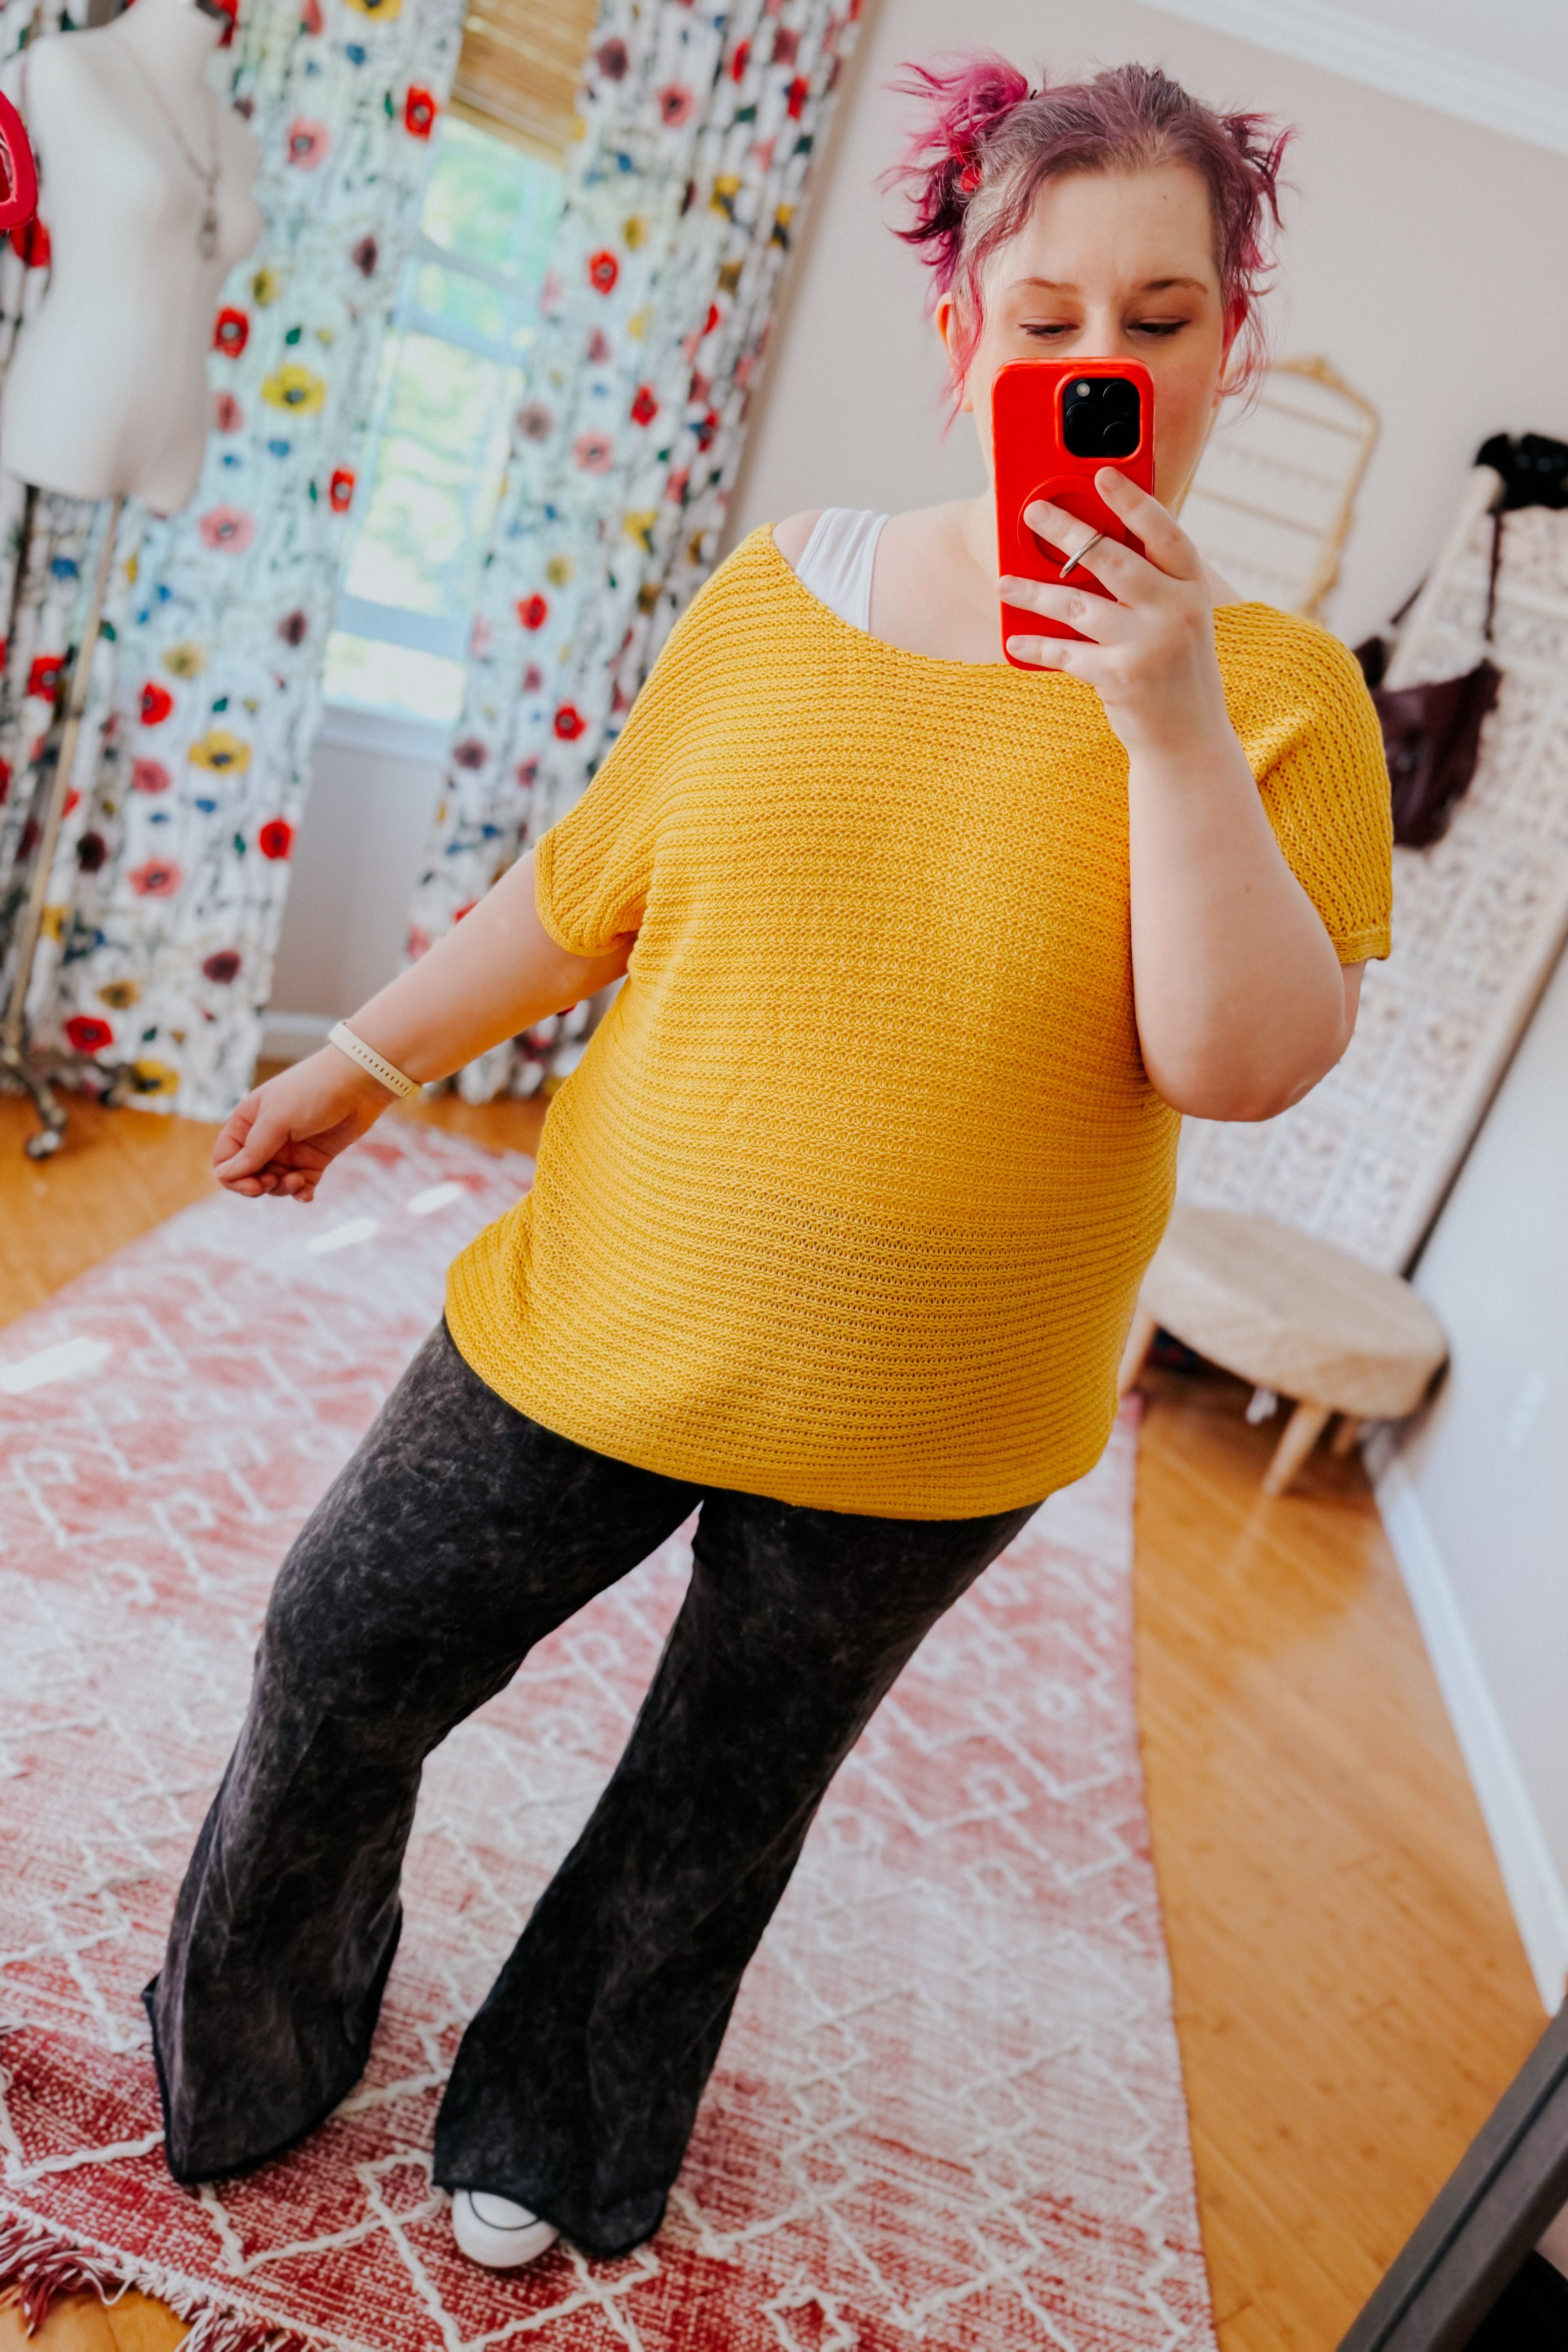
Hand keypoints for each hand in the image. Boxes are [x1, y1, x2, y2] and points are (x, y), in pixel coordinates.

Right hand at [212, 1047, 392, 1201]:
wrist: (359, 1083)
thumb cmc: (312, 1091)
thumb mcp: (276, 1120)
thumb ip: (252, 1150)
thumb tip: (225, 1176)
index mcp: (247, 1122)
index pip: (226, 1159)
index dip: (233, 1177)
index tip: (253, 1185)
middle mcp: (265, 1137)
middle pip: (248, 1175)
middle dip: (258, 1185)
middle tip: (273, 1182)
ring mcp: (290, 1149)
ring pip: (274, 1183)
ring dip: (282, 1188)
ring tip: (298, 1179)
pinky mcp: (314, 1158)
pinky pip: (301, 1184)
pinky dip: (301, 1192)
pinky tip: (307, 1194)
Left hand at [999, 468, 1230, 756]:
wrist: (1189, 739)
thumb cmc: (1175, 669)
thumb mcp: (1180, 618)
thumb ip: (1152, 582)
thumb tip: (1093, 544)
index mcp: (1193, 587)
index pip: (1164, 532)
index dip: (1133, 501)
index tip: (1101, 474)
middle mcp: (1176, 611)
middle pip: (1111, 558)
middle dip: (1066, 530)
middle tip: (1032, 512)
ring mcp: (1149, 644)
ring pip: (1078, 604)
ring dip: (1034, 592)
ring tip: (1003, 584)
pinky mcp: (1121, 678)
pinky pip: (1066, 653)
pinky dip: (1037, 647)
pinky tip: (1015, 641)